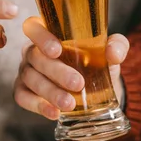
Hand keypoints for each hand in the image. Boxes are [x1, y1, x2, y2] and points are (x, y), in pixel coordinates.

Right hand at [14, 17, 128, 119]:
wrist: (97, 88)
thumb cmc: (97, 61)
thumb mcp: (110, 50)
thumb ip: (116, 45)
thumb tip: (112, 53)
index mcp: (48, 32)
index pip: (33, 26)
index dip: (41, 37)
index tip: (58, 50)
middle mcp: (32, 50)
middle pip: (35, 56)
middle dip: (56, 71)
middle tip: (77, 83)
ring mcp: (26, 71)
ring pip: (30, 79)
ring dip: (50, 92)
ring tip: (70, 104)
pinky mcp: (23, 91)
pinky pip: (23, 97)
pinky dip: (38, 106)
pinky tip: (54, 113)